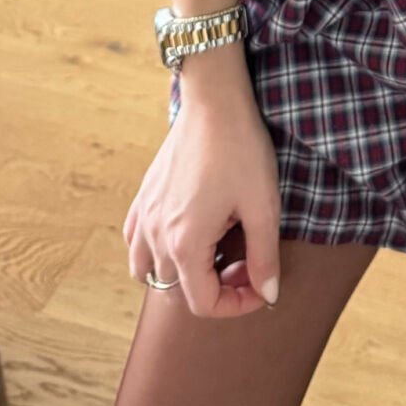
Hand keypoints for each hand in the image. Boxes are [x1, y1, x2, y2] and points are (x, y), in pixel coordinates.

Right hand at [123, 79, 281, 318]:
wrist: (214, 101)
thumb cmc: (240, 149)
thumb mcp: (262, 205)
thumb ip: (263, 256)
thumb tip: (268, 293)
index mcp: (185, 243)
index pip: (203, 304)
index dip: (237, 305)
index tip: (260, 283)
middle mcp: (156, 236)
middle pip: (177, 292)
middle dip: (215, 289)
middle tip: (245, 263)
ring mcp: (145, 215)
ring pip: (148, 271)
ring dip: (181, 275)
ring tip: (214, 252)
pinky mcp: (143, 196)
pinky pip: (136, 241)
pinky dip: (155, 252)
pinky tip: (185, 234)